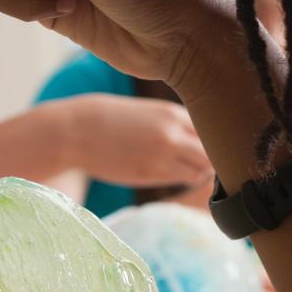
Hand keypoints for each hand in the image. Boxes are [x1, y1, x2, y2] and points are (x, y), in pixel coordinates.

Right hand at [65, 95, 212, 188]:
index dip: (216, 141)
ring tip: (188, 168)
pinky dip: (185, 179)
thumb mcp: (146, 112)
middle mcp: (173, 132)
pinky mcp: (151, 174)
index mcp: (172, 112)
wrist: (75, 131)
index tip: (210, 147)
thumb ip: (172, 124)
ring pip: (204, 170)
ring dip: (201, 172)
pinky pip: (183, 179)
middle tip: (205, 163)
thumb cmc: (107, 119)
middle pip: (215, 151)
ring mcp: (163, 155)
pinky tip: (172, 173)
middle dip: (214, 159)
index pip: (214, 129)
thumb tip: (194, 141)